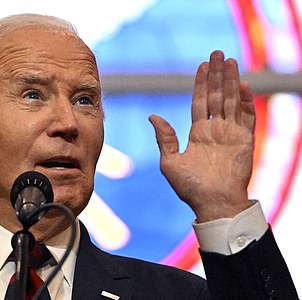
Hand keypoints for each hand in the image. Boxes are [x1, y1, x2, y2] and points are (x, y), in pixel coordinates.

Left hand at [149, 51, 254, 221]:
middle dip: (217, 75)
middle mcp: (215, 130)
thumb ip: (164, 137)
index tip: (202, 65)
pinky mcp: (245, 141)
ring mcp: (231, 134)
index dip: (201, 83)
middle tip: (218, 53)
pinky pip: (246, 117)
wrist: (213, 204)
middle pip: (216, 96)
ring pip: (231, 101)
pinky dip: (246, 101)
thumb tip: (152, 116)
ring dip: (232, 81)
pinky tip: (244, 85)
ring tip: (231, 61)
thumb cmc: (189, 188)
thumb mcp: (169, 161)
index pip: (199, 102)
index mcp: (197, 134)